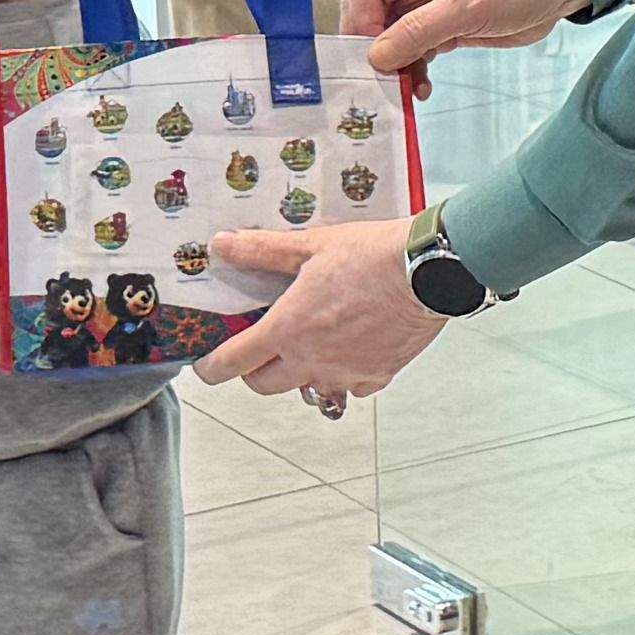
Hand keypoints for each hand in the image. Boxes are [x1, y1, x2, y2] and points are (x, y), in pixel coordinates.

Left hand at [196, 218, 448, 400]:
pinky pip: (351, 388)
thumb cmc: (372, 256)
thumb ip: (263, 250)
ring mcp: (345, 373)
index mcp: (287, 329)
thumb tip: (225, 244)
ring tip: (309, 349)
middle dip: (254, 372)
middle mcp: (312, 359)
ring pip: (309, 390)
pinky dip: (345, 376)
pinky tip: (351, 351)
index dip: (212, 368)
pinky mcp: (377, 375)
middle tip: (260, 350)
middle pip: (265, 384)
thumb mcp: (310, 246)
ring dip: (301, 375)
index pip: (233, 362)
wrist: (428, 271)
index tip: (206, 368)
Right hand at [345, 0, 588, 75]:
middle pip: (372, 17)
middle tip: (382, 79)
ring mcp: (424, 4)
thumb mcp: (468, 5)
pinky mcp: (439, 26)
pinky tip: (421, 86)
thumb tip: (378, 54)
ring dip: (396, 66)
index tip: (369, 57)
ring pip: (390, 40)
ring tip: (405, 88)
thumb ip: (420, 30)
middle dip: (376, 50)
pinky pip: (412, 51)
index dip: (362, 25)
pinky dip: (412, 70)